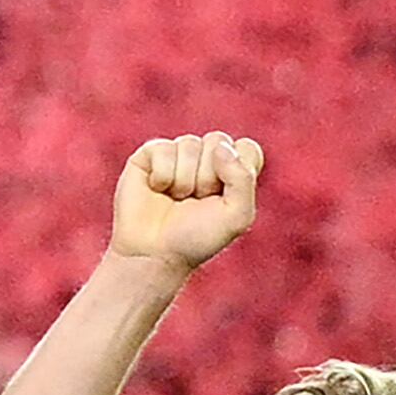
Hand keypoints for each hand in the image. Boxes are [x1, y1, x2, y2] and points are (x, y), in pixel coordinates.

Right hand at [109, 133, 263, 271]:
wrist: (153, 254)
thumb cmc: (197, 238)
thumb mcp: (237, 216)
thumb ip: (243, 179)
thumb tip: (221, 147)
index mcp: (232, 170)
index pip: (246, 148)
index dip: (238, 170)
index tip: (224, 197)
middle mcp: (205, 158)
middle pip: (218, 141)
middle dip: (208, 176)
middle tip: (197, 200)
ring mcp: (177, 154)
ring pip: (190, 144)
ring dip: (184, 180)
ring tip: (176, 199)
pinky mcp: (149, 154)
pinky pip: (163, 148)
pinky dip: (162, 175)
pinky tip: (156, 189)